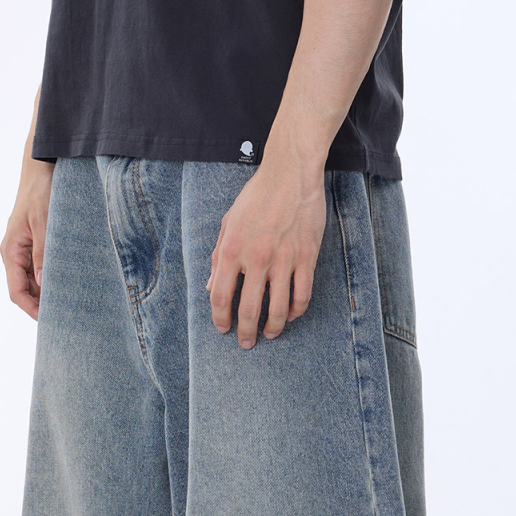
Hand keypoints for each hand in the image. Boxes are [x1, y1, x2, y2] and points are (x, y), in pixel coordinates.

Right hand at [0, 132, 53, 317]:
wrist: (41, 166)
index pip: (17, 292)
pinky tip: (67, 282)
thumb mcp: (44, 221)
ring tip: (69, 301)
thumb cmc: (41, 189)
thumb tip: (43, 284)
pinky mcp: (33, 244)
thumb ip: (43, 253)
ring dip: (48, 292)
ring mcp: (22, 249)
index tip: (50, 321)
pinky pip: (39, 269)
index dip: (32, 310)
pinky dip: (51, 278)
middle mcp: (13, 253)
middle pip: (24, 291)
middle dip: (41, 305)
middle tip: (65, 316)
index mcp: (11, 250)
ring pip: (33, 282)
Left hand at [207, 127, 326, 347]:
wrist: (290, 173)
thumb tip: (209, 285)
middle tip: (246, 343)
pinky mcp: (305, 257)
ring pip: (278, 310)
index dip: (220, 318)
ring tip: (270, 333)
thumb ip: (218, 255)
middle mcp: (256, 258)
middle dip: (245, 333)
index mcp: (232, 249)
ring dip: (273, 328)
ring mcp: (283, 259)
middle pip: (248, 310)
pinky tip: (291, 314)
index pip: (219, 296)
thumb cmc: (258, 195)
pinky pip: (301, 296)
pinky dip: (296, 311)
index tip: (223, 328)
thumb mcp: (229, 221)